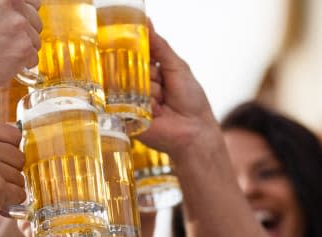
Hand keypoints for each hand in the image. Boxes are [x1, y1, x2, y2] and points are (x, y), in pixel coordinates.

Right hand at [0, 0, 41, 92]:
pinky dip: (22, 64)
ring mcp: (19, 25)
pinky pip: (34, 58)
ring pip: (36, 40)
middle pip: (37, 21)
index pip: (34, 1)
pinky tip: (3, 60)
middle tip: (0, 40)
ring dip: (22, 48)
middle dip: (24, 33)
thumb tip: (23, 6)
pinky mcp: (23, 47)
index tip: (11, 25)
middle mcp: (12, 3)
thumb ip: (3, 5)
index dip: (24, 16)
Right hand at [139, 21, 219, 156]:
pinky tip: (157, 113)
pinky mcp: (128, 118)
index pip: (137, 55)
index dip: (142, 56)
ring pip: (134, 85)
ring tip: (163, 104)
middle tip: (165, 88)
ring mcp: (132, 103)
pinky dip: (148, 106)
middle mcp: (139, 87)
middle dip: (152, 77)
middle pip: (134, 69)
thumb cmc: (191, 100)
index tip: (149, 60)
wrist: (194, 130)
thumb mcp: (177, 67)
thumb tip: (147, 23)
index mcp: (150, 74)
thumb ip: (160, 47)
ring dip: (153, 93)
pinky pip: (130, 103)